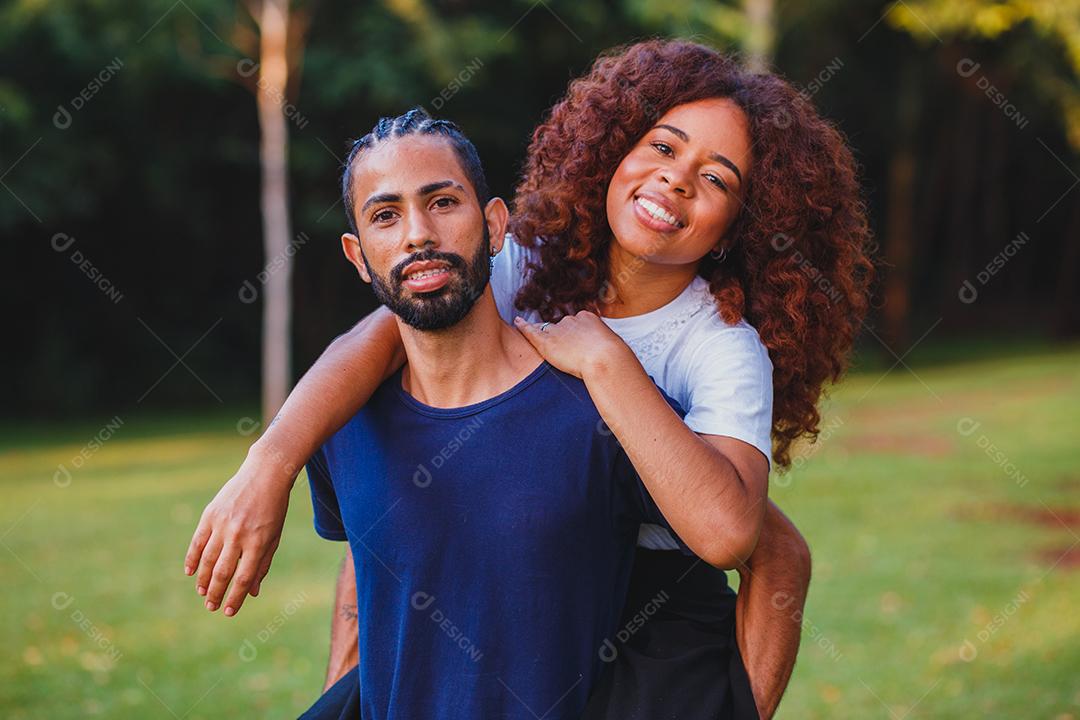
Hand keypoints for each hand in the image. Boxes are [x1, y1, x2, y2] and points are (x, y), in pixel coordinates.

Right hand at [184, 444, 294, 615]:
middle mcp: (239, 534)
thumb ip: (262, 564)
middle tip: (211, 606)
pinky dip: (192, 558)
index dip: (235, 598)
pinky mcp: (211, 514)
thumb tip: (251, 592)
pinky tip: (190, 572)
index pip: (243, 578)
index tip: (228, 612)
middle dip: (216, 593)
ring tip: (202, 592)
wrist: (265, 474)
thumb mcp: (274, 536)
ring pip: (208, 559)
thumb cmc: (274, 509)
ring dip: (203, 579)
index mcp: (259, 542)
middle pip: (223, 572)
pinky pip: (197, 541)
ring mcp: (223, 524)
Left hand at [513, 311, 633, 379]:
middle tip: (569, 354)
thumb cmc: (613, 358)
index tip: (578, 345)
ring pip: (548, 330)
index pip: (576, 323)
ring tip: (550, 349)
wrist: (604, 359)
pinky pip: (531, 331)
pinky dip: (523, 327)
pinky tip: (517, 323)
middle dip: (562, 338)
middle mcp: (571, 320)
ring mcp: (558, 330)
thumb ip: (603, 346)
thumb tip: (607, 353)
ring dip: (547, 338)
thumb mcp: (612, 347)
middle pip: (561, 326)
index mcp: (587, 318)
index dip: (575, 335)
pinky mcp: (547, 341)